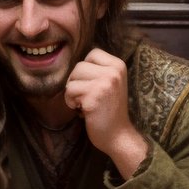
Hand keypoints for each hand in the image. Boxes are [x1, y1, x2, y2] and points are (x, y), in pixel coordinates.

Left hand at [65, 48, 147, 174]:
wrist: (118, 135)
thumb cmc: (110, 110)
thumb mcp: (111, 83)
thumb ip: (99, 70)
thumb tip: (73, 60)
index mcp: (119, 66)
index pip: (93, 53)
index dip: (86, 69)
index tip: (91, 84)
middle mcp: (114, 72)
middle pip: (79, 65)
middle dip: (77, 82)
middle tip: (86, 96)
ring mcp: (104, 83)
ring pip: (72, 78)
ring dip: (73, 92)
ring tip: (84, 103)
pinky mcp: (93, 96)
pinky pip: (70, 91)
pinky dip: (71, 102)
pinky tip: (82, 110)